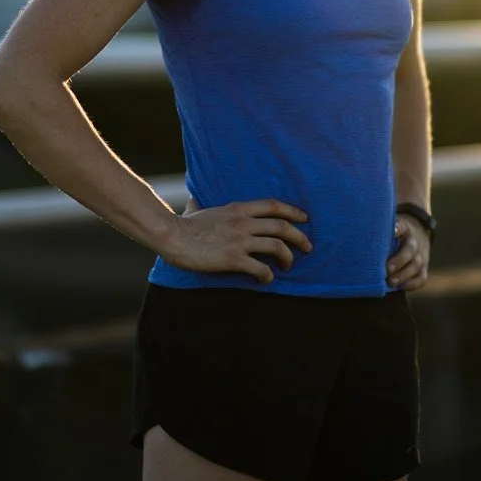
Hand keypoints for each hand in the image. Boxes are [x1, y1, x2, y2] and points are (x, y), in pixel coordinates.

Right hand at [159, 197, 311, 283]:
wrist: (172, 236)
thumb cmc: (182, 225)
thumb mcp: (195, 210)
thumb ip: (199, 206)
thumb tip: (192, 201)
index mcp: (238, 209)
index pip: (273, 205)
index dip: (293, 211)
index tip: (304, 218)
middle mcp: (243, 222)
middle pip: (282, 226)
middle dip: (299, 237)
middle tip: (308, 247)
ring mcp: (240, 240)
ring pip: (277, 246)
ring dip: (288, 257)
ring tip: (288, 266)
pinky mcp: (234, 258)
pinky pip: (260, 267)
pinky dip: (268, 274)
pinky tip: (267, 279)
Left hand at [386, 214, 430, 291]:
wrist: (417, 238)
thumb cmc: (394, 236)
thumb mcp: (389, 229)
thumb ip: (379, 233)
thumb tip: (356, 238)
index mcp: (404, 229)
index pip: (402, 227)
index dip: (398, 229)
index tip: (393, 232)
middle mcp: (414, 242)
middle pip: (410, 249)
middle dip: (399, 260)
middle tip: (387, 269)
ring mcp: (421, 256)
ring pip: (416, 265)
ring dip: (403, 274)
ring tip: (391, 282)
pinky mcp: (423, 269)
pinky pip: (421, 278)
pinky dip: (412, 284)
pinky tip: (401, 287)